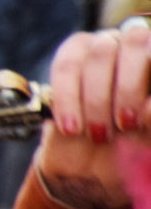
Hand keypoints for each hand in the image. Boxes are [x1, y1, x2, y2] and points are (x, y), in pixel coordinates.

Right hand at [37, 24, 150, 208]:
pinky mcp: (73, 53)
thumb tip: (148, 108)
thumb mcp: (147, 144)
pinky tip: (70, 126)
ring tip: (96, 134)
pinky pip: (66, 65)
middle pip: (136, 41)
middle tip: (124, 126)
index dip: (145, 77)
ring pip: (100, 52)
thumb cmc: (130, 151)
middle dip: (128, 88)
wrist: (90, 167)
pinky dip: (67, 98)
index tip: (139, 118)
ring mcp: (105, 46)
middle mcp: (138, 48)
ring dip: (96, 98)